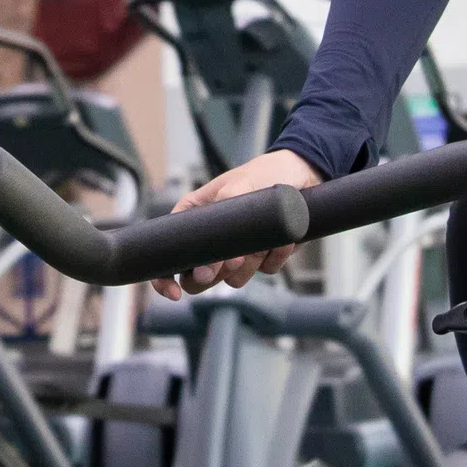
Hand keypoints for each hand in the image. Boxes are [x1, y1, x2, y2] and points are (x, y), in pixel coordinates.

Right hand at [149, 148, 322, 299]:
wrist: (302, 173)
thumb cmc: (263, 173)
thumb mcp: (237, 188)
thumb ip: (221, 223)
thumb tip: (213, 262)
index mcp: (193, 219)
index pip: (166, 256)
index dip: (164, 280)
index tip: (174, 293)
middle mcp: (211, 239)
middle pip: (198, 279)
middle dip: (215, 273)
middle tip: (235, 259)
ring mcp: (237, 250)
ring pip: (234, 279)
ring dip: (251, 262)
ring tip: (264, 237)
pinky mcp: (263, 256)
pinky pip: (265, 270)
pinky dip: (276, 256)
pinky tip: (284, 237)